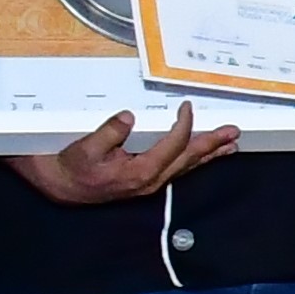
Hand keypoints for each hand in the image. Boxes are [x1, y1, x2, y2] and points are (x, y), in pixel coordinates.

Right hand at [14, 101, 237, 205]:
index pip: (172, 146)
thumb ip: (108, 133)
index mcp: (139, 172)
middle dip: (212, 144)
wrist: (61, 187)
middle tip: (233, 132)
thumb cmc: (72, 167)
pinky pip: (177, 168)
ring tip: (230, 144)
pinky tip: (205, 155)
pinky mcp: (147, 180)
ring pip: (186, 166)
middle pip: (188, 159)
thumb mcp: (85, 148)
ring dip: (209, 154)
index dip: (183, 126)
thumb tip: (128, 118)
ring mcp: (150, 182)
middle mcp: (150, 180)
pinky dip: (194, 160)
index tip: (187, 107)